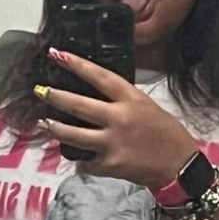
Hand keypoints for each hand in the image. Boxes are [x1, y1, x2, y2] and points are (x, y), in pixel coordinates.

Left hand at [38, 52, 196, 190]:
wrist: (178, 164)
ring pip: (73, 135)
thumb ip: (121, 100)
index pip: (99, 76)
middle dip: (55, 96)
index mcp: (130, 99)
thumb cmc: (165, 133)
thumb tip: (95, 94)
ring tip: (44, 124)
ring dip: (55, 128)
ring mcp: (112, 142)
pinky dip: (80, 162)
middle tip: (40, 91)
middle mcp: (119, 118)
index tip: (57, 54)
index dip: (76, 65)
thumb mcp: (146, 106)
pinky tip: (78, 159)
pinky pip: (85, 162)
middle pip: (78, 105)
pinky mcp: (110, 164)